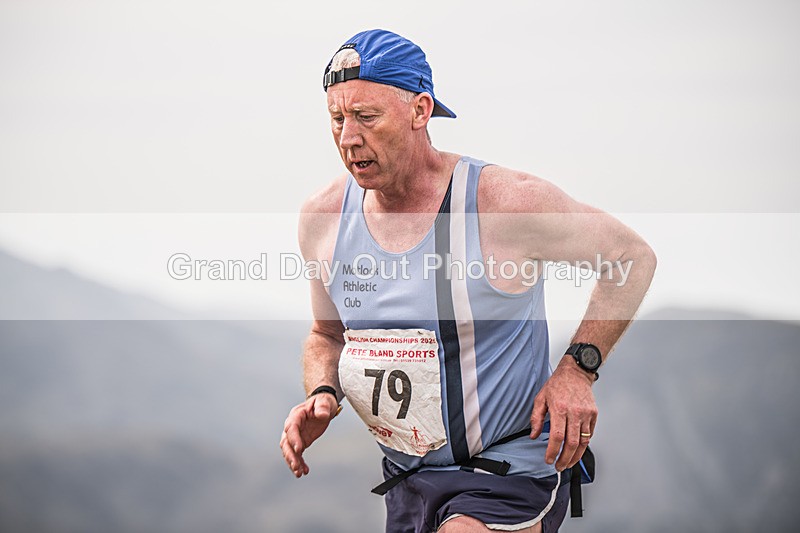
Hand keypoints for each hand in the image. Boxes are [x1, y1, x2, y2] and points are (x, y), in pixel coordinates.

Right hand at [279, 392, 338, 477]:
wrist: (323, 406)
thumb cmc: (323, 402)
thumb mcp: (325, 402)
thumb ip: (323, 407)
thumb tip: (322, 415)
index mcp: (296, 414)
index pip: (291, 427)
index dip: (294, 438)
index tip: (299, 449)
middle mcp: (292, 425)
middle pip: (286, 441)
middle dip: (290, 455)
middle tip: (296, 467)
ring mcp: (294, 435)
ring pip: (288, 450)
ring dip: (292, 462)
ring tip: (299, 473)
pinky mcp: (299, 442)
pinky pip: (296, 454)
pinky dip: (299, 463)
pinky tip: (305, 471)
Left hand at [530, 355, 597, 471]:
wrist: (575, 373)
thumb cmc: (557, 384)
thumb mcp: (540, 398)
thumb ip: (536, 418)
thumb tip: (533, 435)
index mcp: (559, 409)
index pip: (557, 437)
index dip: (552, 451)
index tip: (548, 459)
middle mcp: (574, 413)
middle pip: (571, 443)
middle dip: (564, 459)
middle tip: (559, 466)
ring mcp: (586, 414)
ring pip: (583, 442)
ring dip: (575, 456)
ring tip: (568, 463)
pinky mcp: (593, 414)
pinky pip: (589, 434)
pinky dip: (583, 445)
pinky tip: (576, 450)